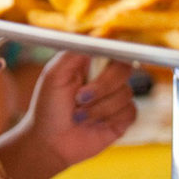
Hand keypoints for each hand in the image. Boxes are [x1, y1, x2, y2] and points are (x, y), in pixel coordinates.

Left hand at [0, 52, 136, 178]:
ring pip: (125, 93)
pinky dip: (109, 118)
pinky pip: (130, 111)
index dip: (116, 50)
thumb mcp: (54, 74)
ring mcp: (116, 98)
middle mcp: (106, 78)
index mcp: (91, 63)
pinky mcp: (122, 118)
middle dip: (102, 85)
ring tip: (78, 117)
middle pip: (124, 68)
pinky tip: (93, 125)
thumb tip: (99, 36)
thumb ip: (74, 51)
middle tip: (79, 98)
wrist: (50, 143)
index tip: (108, 57)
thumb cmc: (48, 108)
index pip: (113, 47)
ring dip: (99, 108)